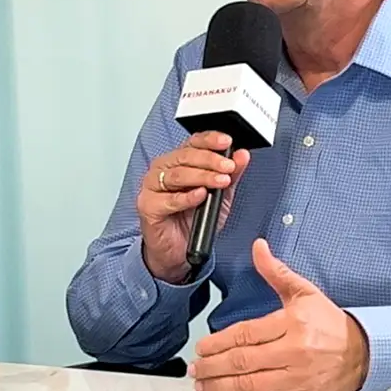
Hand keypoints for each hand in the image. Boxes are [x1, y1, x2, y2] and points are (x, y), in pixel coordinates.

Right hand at [137, 131, 250, 283]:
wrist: (179, 251)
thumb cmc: (194, 220)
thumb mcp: (220, 196)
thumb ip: (231, 175)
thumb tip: (242, 155)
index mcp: (179, 161)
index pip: (193, 142)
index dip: (210, 140)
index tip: (227, 142)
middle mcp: (163, 169)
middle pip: (185, 156)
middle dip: (210, 160)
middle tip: (229, 167)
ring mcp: (152, 187)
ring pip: (177, 175)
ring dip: (202, 177)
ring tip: (220, 181)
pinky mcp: (148, 206)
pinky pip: (168, 199)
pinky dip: (186, 197)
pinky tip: (200, 195)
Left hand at [190, 239, 369, 390]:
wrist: (364, 353)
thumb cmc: (330, 323)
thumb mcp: (304, 292)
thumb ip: (276, 272)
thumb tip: (258, 247)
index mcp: (292, 324)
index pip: (245, 334)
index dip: (218, 342)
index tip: (201, 347)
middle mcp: (294, 353)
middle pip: (243, 361)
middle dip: (213, 366)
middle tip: (195, 368)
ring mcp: (298, 380)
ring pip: (251, 385)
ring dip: (221, 386)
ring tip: (202, 384)